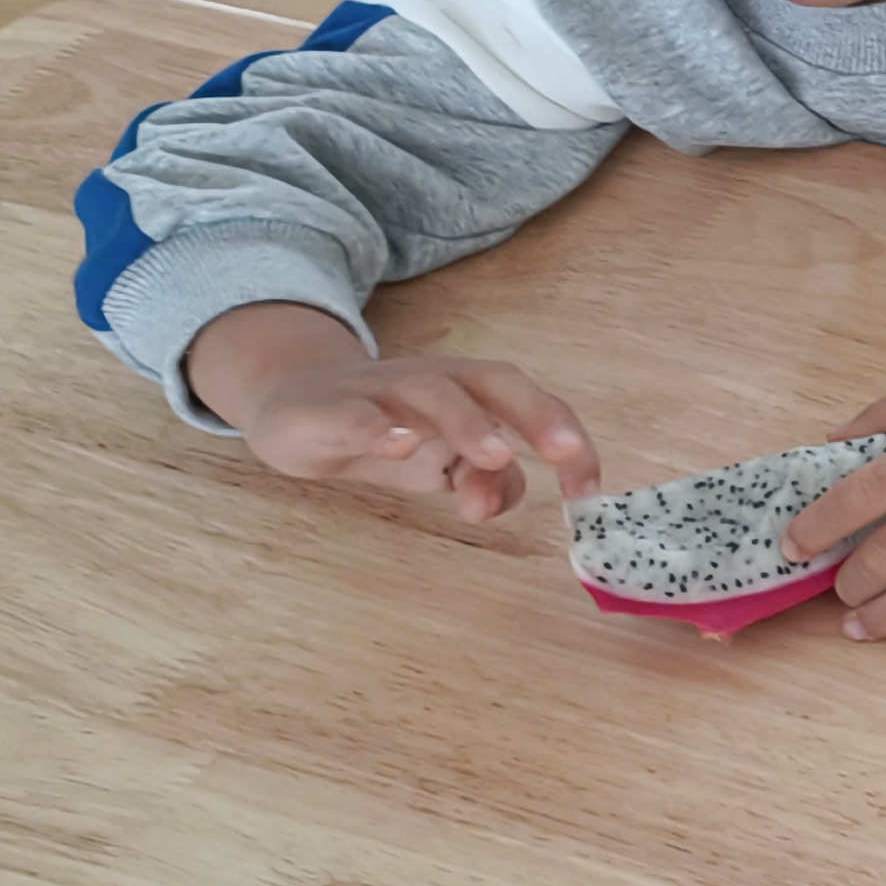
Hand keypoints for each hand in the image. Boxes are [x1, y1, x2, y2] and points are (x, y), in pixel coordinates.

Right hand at [187, 303, 598, 521]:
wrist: (295, 406)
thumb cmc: (391, 433)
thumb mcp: (444, 466)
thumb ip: (483, 483)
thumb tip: (497, 505)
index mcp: (473, 392)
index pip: (533, 405)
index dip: (568, 438)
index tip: (589, 489)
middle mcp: (436, 381)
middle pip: (493, 381)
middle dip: (534, 413)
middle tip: (565, 451)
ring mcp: (381, 390)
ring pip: (430, 390)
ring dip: (466, 421)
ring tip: (495, 454)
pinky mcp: (330, 409)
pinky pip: (356, 413)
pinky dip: (378, 427)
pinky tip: (399, 446)